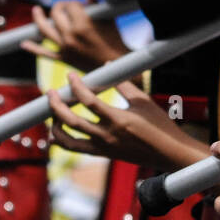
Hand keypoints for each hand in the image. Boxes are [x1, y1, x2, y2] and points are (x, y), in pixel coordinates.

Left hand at [20, 1, 128, 71]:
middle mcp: (70, 36)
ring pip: (45, 30)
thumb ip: (95, 4)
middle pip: (56, 14)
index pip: (70, 5)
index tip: (79, 4)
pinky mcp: (64, 58)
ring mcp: (65, 48)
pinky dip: (34, 48)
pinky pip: (45, 53)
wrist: (117, 65)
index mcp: (83, 24)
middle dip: (59, 7)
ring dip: (38, 19)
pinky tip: (25, 43)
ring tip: (36, 11)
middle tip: (64, 7)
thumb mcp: (108, 20)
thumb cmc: (115, 41)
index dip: (74, 2)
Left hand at [47, 72, 207, 167]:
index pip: (88, 101)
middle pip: (71, 121)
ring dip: (55, 126)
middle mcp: (106, 136)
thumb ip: (123, 84)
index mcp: (118, 120)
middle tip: (51, 92)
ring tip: (52, 113)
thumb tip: (108, 65)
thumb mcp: (143, 101)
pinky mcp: (103, 154)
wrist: (169, 153)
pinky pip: (77, 149)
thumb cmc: (160, 126)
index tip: (70, 76)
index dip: (76, 86)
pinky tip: (55, 134)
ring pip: (68, 140)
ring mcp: (103, 148)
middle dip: (56, 105)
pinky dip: (62, 142)